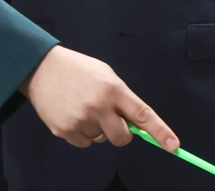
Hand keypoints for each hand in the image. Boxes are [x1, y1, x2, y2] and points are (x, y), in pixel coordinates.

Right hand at [21, 46, 178, 150]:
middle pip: (122, 138)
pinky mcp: (65, 131)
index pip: (142, 115)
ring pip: (101, 139)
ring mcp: (81, 120)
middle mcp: (99, 107)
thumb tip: (137, 124)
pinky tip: (72, 114)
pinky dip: (82, 133)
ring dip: (97, 129)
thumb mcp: (105, 75)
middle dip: (122, 133)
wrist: (40, 68)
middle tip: (111, 120)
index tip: (174, 146)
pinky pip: (85, 143)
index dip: (160, 132)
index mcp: (113, 89)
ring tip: (82, 107)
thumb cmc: (78, 70)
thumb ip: (121, 97)